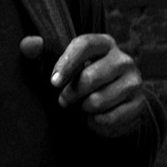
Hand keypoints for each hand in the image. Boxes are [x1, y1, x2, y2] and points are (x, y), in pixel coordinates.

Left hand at [19, 33, 146, 136]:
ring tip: (83, 106)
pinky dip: (96, 122)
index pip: (84, 45)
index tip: (53, 83)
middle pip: (90, 76)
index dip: (66, 63)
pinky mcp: (138, 104)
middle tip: (64, 100)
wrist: (112, 104)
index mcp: (104, 43)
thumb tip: (28, 44)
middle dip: (71, 93)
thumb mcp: (61, 66)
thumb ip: (39, 54)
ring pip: (98, 100)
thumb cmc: (80, 80)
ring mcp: (134, 81)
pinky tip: (95, 117)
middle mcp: (123, 59)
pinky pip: (110, 118)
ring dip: (84, 108)